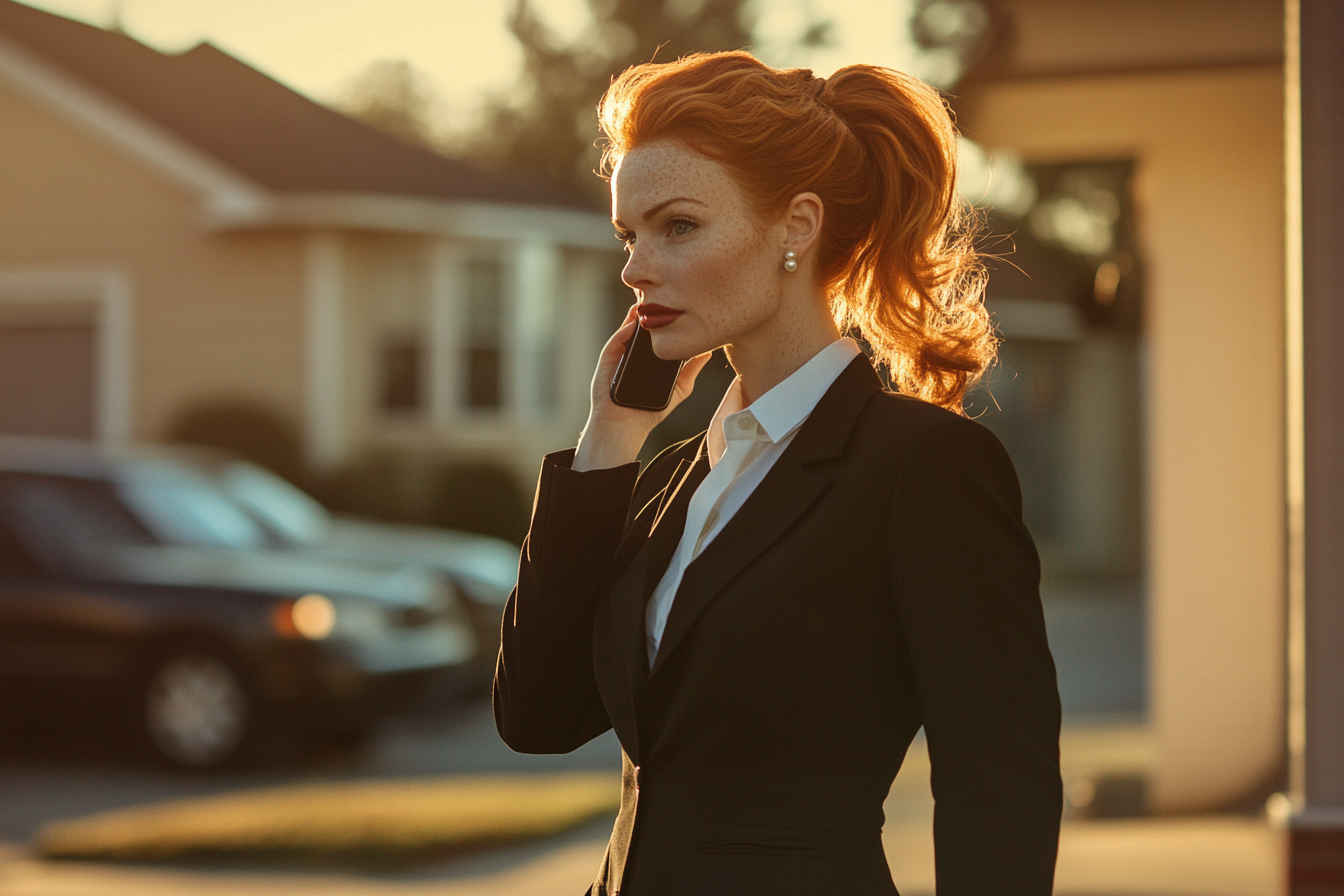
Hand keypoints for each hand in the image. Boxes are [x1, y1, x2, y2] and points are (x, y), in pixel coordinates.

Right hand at [574, 304, 711, 470]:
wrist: (624, 427)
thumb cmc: (649, 411)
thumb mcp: (678, 389)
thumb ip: (691, 371)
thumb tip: (708, 352)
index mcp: (650, 356)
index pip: (660, 331)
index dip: (668, 316)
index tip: (682, 301)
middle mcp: (635, 351)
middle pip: (644, 324)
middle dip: (652, 307)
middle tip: (665, 291)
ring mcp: (620, 353)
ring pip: (629, 327)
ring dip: (638, 313)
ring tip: (649, 298)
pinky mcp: (609, 358)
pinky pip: (617, 340)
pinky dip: (625, 330)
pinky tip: (635, 323)